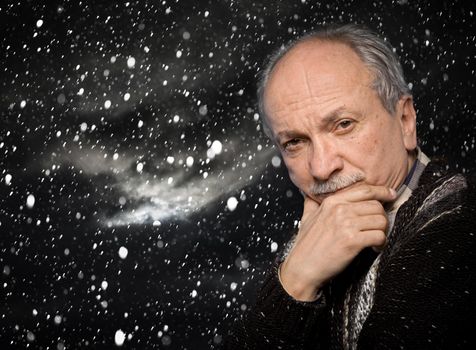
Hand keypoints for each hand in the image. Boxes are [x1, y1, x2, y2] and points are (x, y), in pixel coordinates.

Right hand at [279, 184, 395, 300]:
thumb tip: (309, 195)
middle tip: (379, 228)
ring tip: (376, 240)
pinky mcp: (352, 241)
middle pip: (376, 205)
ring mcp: (346, 224)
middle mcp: (340, 210)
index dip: (382, 192)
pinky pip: (379, 236)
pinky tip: (374, 249)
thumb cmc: (305, 246)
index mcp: (332, 202)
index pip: (365, 190)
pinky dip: (381, 244)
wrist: (302, 268)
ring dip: (383, 231)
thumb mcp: (306, 218)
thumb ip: (311, 204)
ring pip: (381, 220)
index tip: (391, 195)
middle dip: (382, 217)